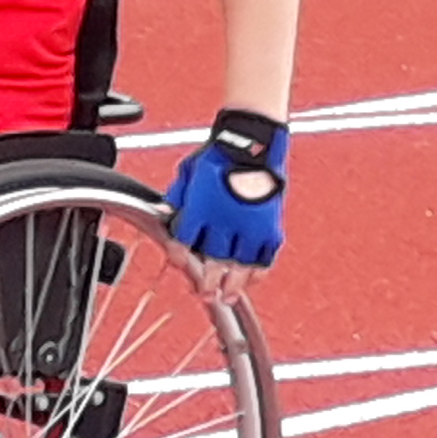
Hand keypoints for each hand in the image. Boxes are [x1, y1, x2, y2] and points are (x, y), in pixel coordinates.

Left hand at [165, 111, 285, 301]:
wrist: (252, 140)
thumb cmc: (218, 152)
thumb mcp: (188, 173)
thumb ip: (179, 198)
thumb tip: (167, 215)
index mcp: (200, 210)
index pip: (184, 244)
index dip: (179, 257)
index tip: (178, 261)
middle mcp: (224, 223)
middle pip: (212, 263)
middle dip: (205, 282)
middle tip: (203, 294)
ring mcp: (249, 227)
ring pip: (240, 267)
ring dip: (233, 285)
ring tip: (228, 297)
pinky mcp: (270, 227)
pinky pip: (265, 257)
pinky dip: (258, 271)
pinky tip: (252, 280)